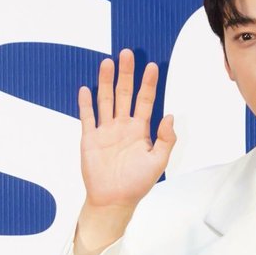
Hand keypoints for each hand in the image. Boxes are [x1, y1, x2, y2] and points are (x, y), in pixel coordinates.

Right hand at [73, 50, 176, 254]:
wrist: (114, 200)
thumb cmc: (137, 184)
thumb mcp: (158, 162)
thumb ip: (165, 139)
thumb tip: (170, 116)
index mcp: (139, 131)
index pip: (145, 101)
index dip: (148, 84)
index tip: (151, 66)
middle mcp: (122, 127)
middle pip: (124, 94)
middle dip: (126, 75)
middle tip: (128, 54)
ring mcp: (105, 131)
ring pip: (105, 100)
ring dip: (106, 82)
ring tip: (108, 63)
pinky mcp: (90, 139)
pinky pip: (87, 117)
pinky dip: (85, 103)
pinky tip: (85, 89)